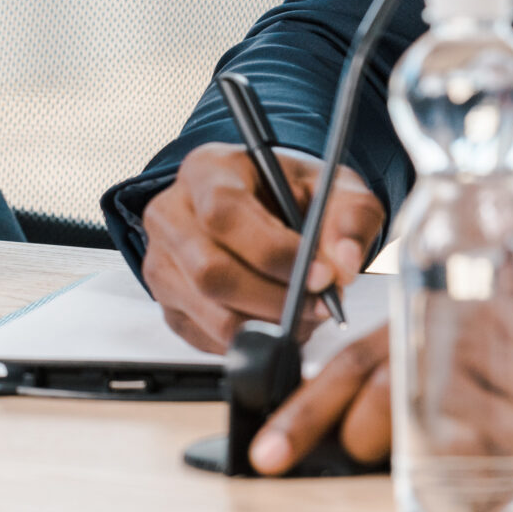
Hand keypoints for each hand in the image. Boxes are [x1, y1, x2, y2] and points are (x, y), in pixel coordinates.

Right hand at [140, 141, 386, 352]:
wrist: (264, 206)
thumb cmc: (292, 193)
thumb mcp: (333, 187)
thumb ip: (350, 218)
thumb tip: (344, 265)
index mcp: (205, 171)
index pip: (224, 214)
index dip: (274, 251)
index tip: (322, 275)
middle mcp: (170, 214)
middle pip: (211, 272)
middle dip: (276, 300)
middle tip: (322, 305)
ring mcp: (161, 262)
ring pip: (211, 313)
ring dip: (270, 326)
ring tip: (307, 314)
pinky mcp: (167, 303)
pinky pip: (209, 338)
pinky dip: (253, 340)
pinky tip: (278, 319)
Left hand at [249, 278, 512, 474]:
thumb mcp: (464, 339)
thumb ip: (407, 377)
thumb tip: (344, 431)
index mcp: (426, 322)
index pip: (348, 366)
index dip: (302, 411)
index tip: (267, 453)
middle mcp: (458, 340)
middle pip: (383, 392)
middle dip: (358, 431)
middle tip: (356, 449)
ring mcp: (504, 374)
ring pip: (437, 427)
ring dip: (423, 454)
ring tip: (430, 452)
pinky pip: (499, 455)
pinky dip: (479, 479)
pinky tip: (479, 482)